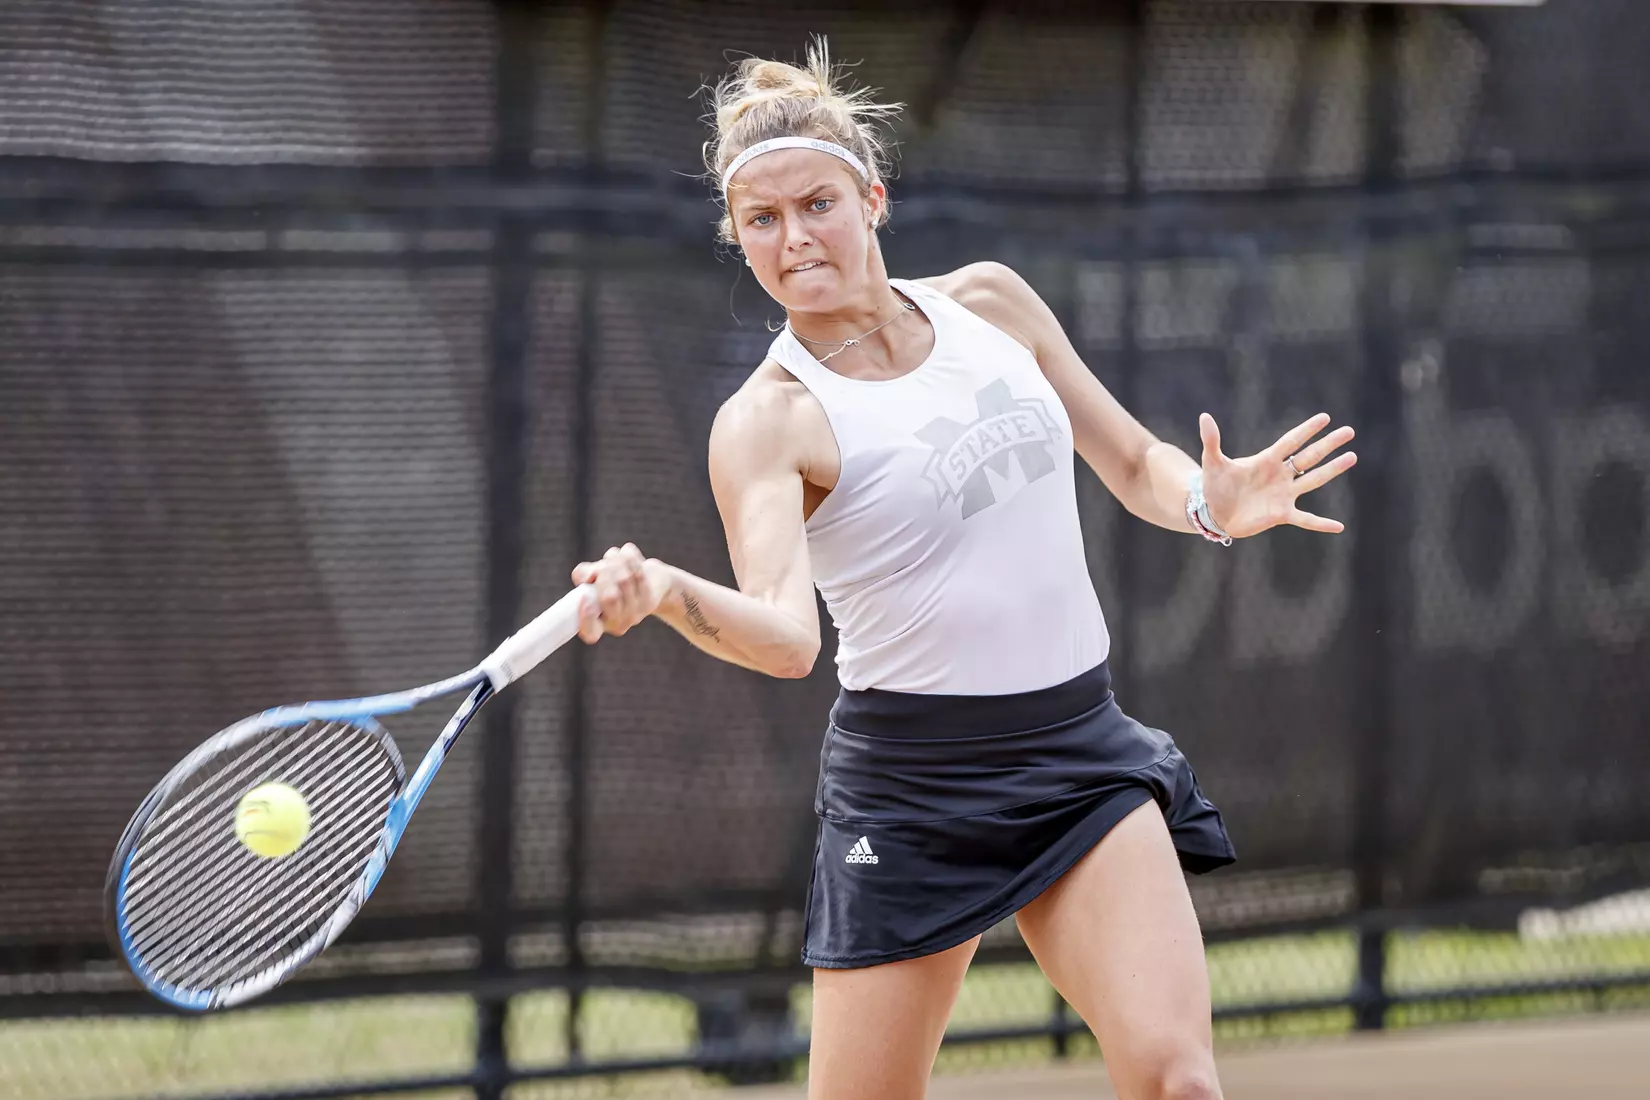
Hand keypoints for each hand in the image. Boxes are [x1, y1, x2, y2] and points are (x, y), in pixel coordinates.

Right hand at [570, 543, 671, 643]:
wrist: (649, 578)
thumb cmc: (612, 579)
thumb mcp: (592, 575)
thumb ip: (582, 574)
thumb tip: (588, 577)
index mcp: (597, 624)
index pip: (590, 632)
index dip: (586, 617)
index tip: (584, 597)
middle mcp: (616, 625)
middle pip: (609, 597)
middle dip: (604, 572)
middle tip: (603, 566)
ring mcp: (635, 615)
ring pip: (624, 580)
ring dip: (616, 561)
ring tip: (614, 556)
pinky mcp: (649, 602)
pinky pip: (637, 573)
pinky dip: (629, 557)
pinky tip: (627, 553)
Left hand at [1199, 412, 1355, 538]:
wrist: (1213, 512)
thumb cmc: (1214, 484)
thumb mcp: (1211, 462)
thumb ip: (1211, 440)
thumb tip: (1204, 416)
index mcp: (1266, 460)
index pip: (1291, 442)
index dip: (1306, 430)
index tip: (1325, 418)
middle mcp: (1280, 475)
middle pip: (1309, 456)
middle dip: (1328, 444)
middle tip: (1349, 431)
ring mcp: (1283, 494)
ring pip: (1313, 480)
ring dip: (1332, 470)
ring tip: (1352, 457)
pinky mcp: (1281, 514)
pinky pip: (1306, 519)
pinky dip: (1321, 523)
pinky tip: (1339, 527)